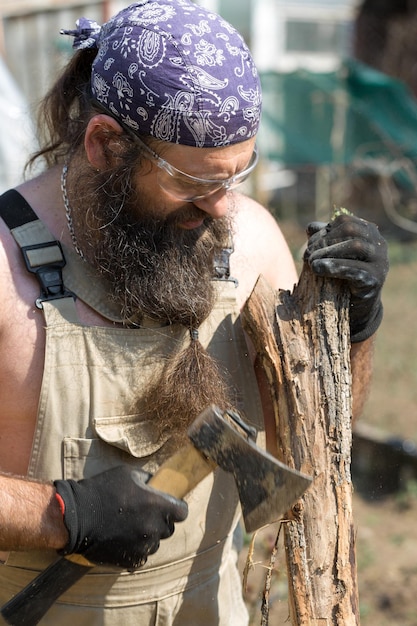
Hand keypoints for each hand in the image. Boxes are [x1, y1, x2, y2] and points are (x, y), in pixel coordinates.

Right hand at [54, 465, 187, 568]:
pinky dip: (136, 549)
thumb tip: (155, 483)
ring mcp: (144, 546)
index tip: (168, 506)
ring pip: (155, 543)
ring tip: (129, 527)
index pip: (182, 512)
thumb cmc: (102, 491)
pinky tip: (122, 539)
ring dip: (147, 536)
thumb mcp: (127, 474)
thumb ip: (147, 479)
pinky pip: (142, 556)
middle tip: (143, 514)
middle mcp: (154, 528)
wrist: (76, 517)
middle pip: (169, 528)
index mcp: (158, 505)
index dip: (176, 508)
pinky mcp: (131, 560)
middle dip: (160, 521)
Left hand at [304, 214, 388, 341]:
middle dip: (324, 241)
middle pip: (350, 230)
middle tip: (307, 254)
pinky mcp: (375, 280)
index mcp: (368, 233)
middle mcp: (378, 244)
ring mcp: (380, 262)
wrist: (355, 310)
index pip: (345, 221)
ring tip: (311, 262)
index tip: (310, 244)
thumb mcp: (332, 256)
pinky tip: (318, 269)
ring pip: (356, 246)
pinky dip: (335, 267)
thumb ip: (324, 240)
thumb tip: (311, 227)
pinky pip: (356, 270)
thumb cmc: (341, 279)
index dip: (324, 230)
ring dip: (328, 252)